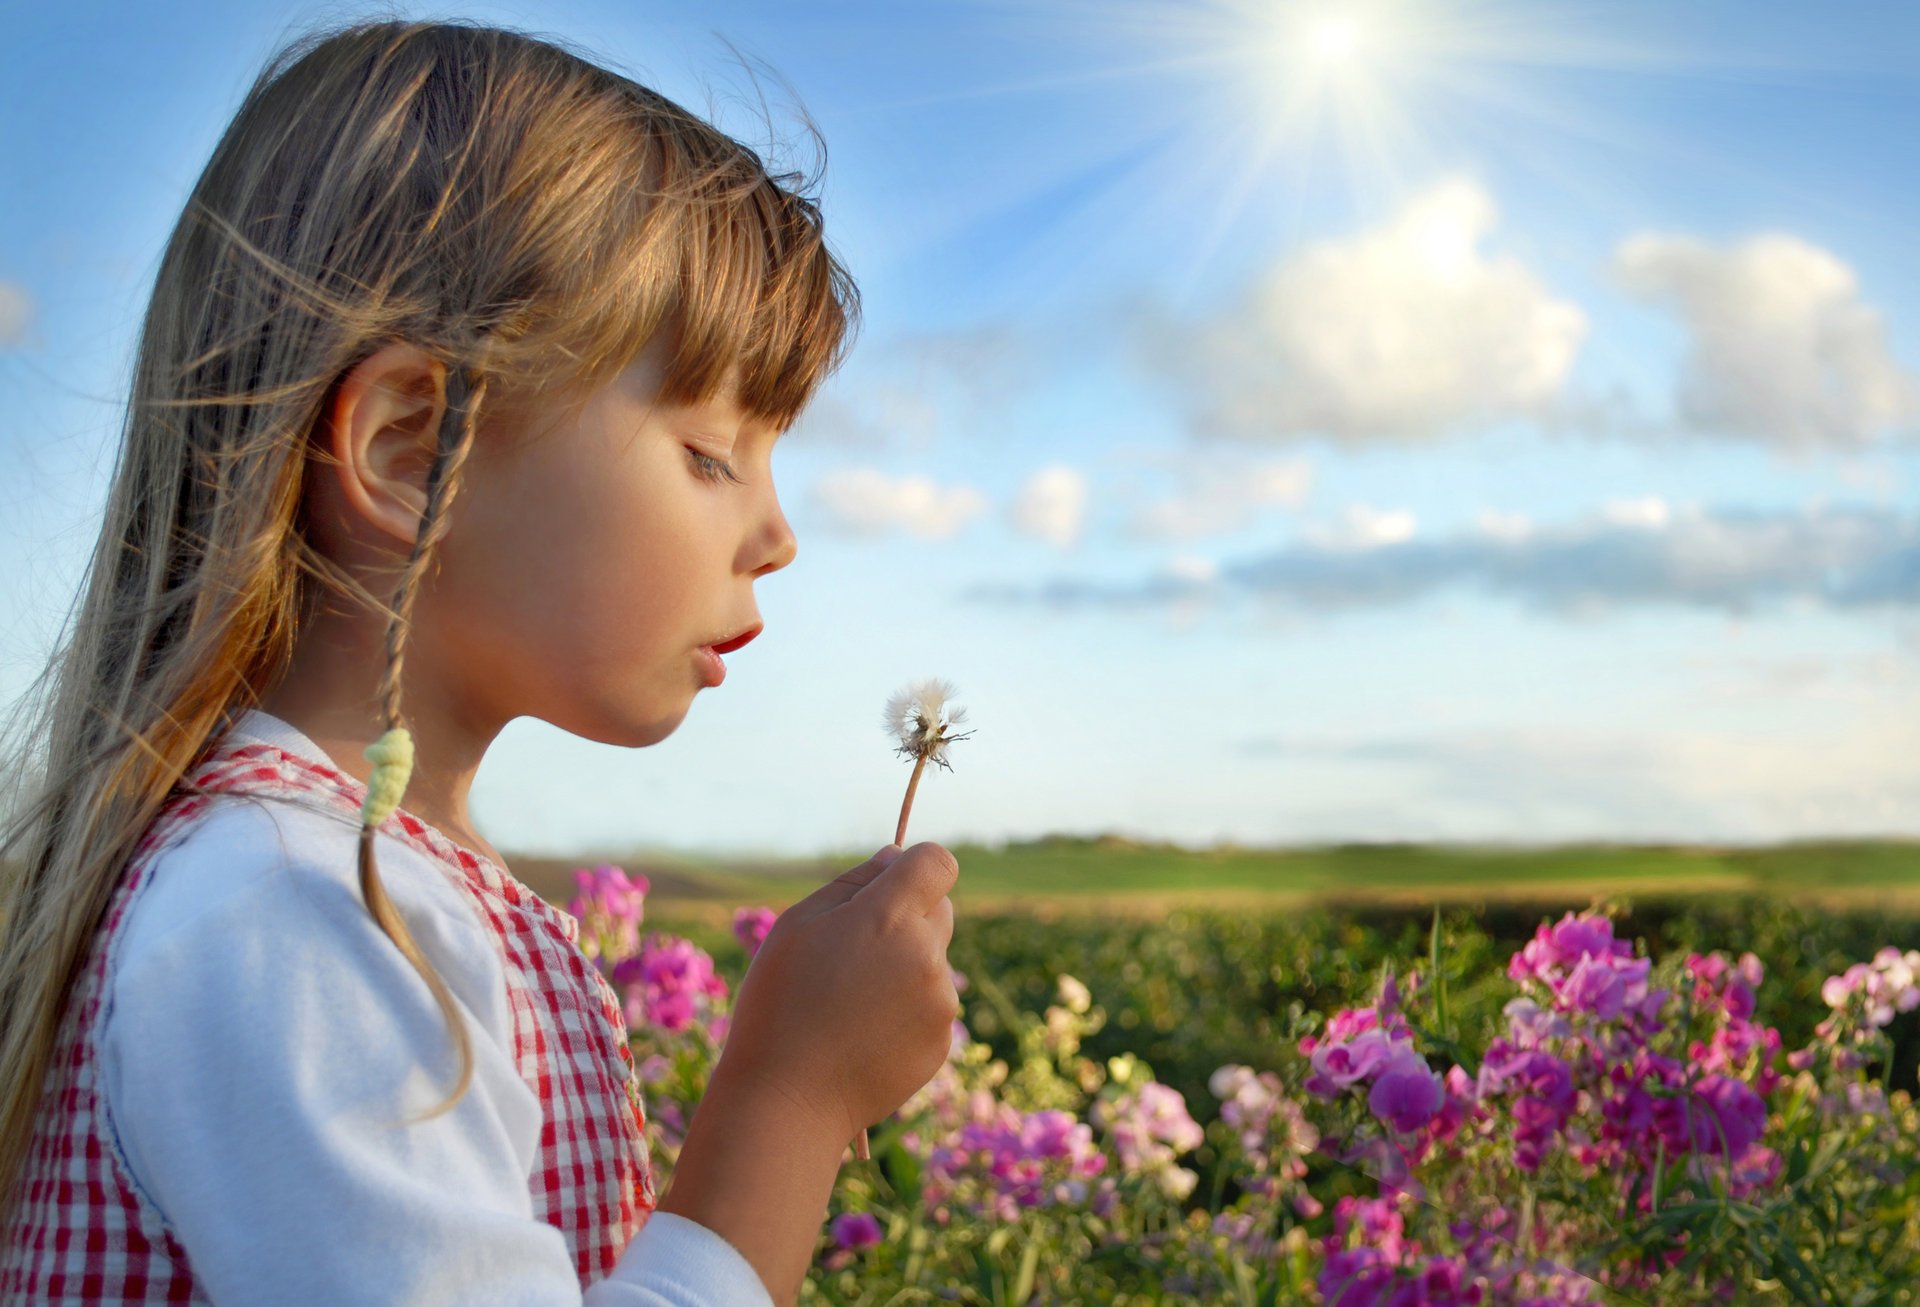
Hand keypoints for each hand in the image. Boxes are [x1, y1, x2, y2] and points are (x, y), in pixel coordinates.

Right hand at [713, 842, 959, 1146]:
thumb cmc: (779, 1004)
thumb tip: (895, 858)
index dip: (915, 867)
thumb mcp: (797, 925)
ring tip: (851, 1004)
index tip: (891, 885)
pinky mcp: (941, 1041)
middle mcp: (926, 955)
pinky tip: (864, 1034)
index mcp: (889, 917)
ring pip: (934, 962)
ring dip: (906, 968)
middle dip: (909, 918)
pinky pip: (931, 1006)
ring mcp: (939, 1002)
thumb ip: (854, 882)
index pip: (937, 863)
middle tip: (856, 951)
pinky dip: (907, 1011)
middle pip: (941, 910)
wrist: (787, 1099)